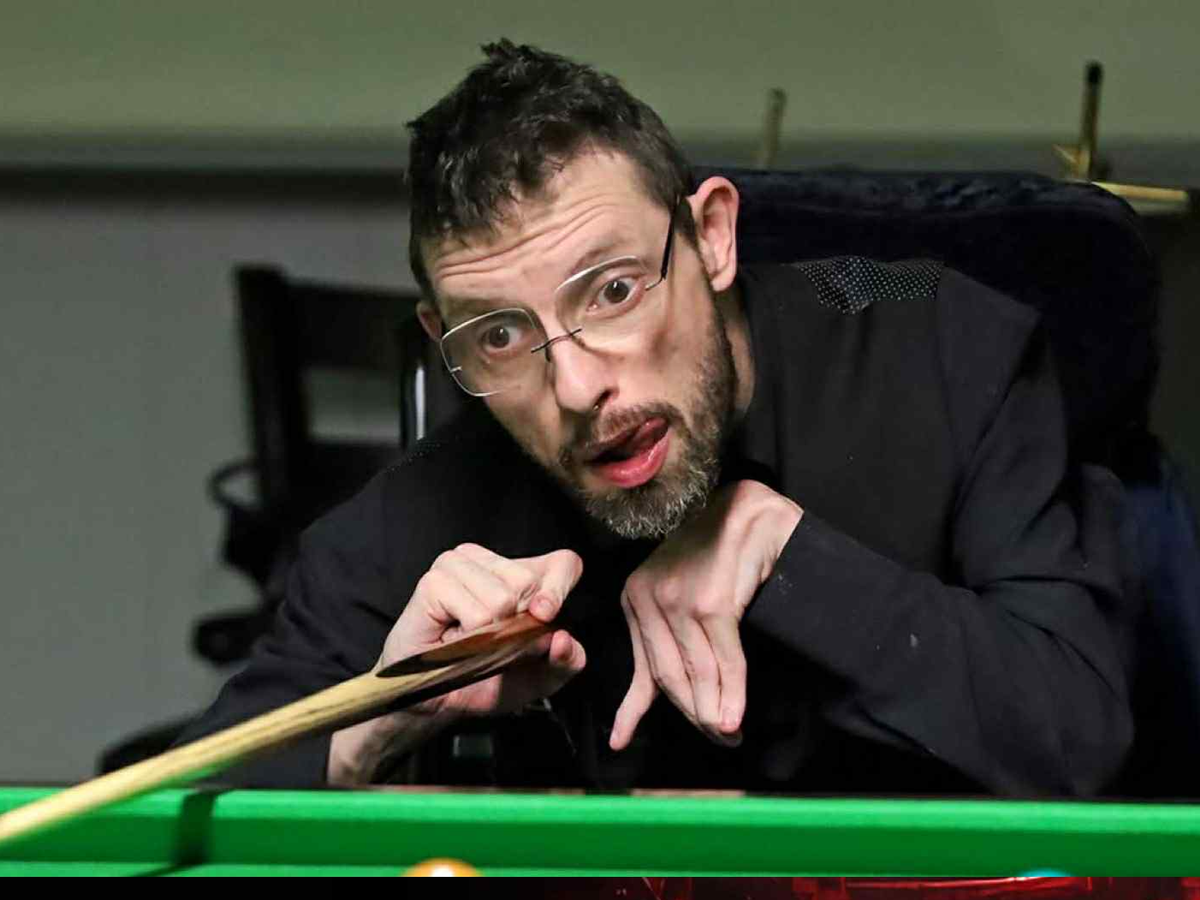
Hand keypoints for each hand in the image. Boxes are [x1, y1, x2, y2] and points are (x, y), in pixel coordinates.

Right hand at [381, 543, 586, 717]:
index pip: (562, 563)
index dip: (559, 587)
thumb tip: (564, 639)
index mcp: (523, 577)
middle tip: (492, 641)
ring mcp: (459, 566)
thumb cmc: (484, 681)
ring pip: (502, 597)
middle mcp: (491, 564)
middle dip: (517, 625)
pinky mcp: (435, 581)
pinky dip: (471, 637)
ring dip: (490, 635)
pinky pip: (476, 613)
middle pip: (529, 580)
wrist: (435, 700)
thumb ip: (566, 662)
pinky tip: (454, 636)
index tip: (544, 615)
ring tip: (471, 640)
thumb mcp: (539, 680)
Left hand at [609, 481, 801, 750]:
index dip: (641, 710)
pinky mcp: (713, 600)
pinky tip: (737, 716)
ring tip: (731, 735)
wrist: (750, 511)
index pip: (644, 667)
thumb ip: (661, 649)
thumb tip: (630, 715)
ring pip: (698, 672)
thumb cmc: (716, 557)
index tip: (625, 741)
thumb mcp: (678, 600)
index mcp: (634, 598)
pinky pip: (725, 658)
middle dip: (695, 716)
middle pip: (671, 676)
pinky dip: (734, 691)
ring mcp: (680, 598)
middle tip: (720, 740)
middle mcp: (648, 597)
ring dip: (717, 712)